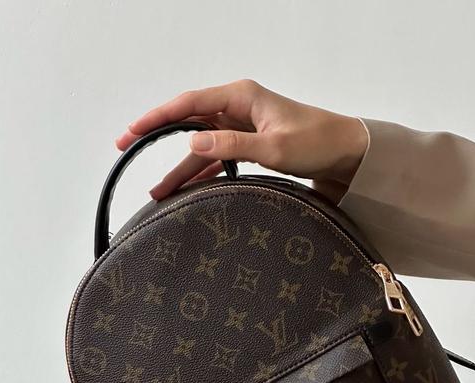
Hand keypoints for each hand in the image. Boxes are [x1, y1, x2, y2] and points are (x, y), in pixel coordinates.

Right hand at [114, 78, 368, 203]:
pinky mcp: (250, 146)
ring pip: (202, 146)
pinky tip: (187, 190)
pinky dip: (203, 174)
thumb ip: (232, 145)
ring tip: (158, 193)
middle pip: (188, 123)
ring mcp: (243, 128)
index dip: (156, 117)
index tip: (131, 132)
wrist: (347, 154)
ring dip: (182, 168)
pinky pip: (218, 159)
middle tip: (126, 149)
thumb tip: (192, 142)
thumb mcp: (274, 148)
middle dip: (158, 139)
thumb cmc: (318, 143)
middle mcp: (238, 108)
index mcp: (241, 97)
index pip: (188, 103)